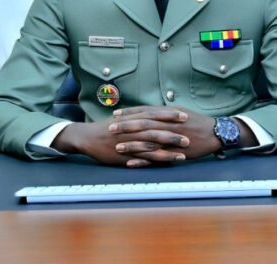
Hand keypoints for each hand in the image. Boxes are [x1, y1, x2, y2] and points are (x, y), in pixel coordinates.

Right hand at [52, 115, 189, 167]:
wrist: (87, 137)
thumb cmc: (105, 128)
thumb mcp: (121, 119)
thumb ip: (136, 117)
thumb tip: (152, 114)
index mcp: (131, 119)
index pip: (153, 114)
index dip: (169, 115)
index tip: (183, 114)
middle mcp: (131, 130)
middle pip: (156, 129)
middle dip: (173, 132)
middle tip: (189, 133)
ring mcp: (129, 143)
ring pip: (152, 145)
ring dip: (169, 148)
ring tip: (184, 150)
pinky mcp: (125, 156)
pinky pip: (143, 158)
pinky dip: (156, 159)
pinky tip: (168, 162)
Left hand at [110, 106, 221, 163]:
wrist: (214, 133)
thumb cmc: (195, 121)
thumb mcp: (178, 111)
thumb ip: (162, 112)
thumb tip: (147, 110)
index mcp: (167, 114)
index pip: (144, 112)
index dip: (129, 113)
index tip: (115, 114)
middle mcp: (167, 125)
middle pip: (143, 125)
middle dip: (125, 127)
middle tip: (110, 128)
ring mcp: (171, 140)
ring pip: (148, 142)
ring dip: (131, 145)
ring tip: (117, 147)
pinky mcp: (174, 153)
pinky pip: (156, 158)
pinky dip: (143, 161)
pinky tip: (131, 163)